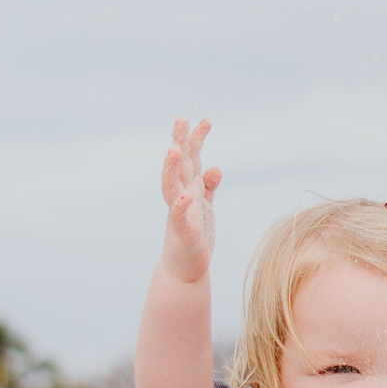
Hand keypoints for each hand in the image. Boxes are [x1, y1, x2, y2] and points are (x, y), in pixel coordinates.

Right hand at [160, 117, 221, 284]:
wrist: (186, 268)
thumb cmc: (195, 237)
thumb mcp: (205, 208)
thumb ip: (208, 188)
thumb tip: (215, 168)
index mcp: (189, 189)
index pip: (191, 159)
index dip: (196, 140)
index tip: (204, 119)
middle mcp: (182, 196)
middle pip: (179, 165)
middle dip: (179, 142)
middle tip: (180, 118)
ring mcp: (179, 212)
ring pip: (172, 185)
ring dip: (172, 168)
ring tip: (174, 149)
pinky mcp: (182, 231)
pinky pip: (179, 216)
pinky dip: (181, 206)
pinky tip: (186, 196)